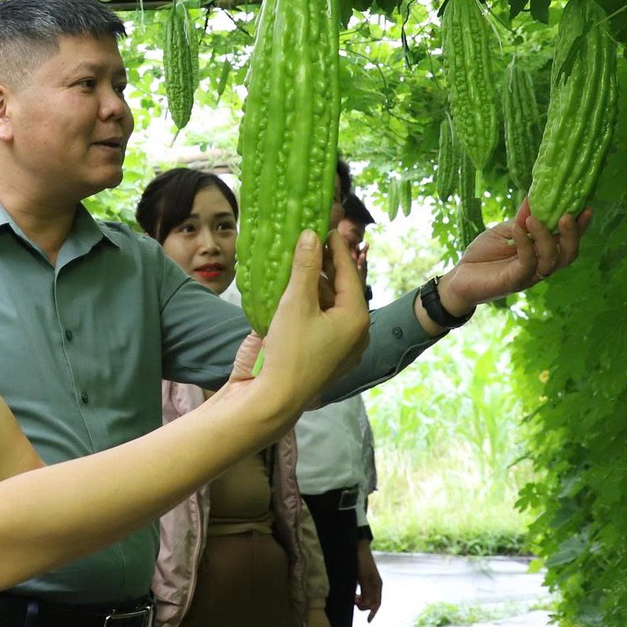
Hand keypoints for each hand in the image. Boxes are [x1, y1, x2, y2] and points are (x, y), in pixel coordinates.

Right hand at [229, 231, 368, 423]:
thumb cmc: (289, 352)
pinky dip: (304, 301)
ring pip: (326, 303)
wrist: (271, 401)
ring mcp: (335, 344)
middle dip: (323, 263)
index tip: (325, 225)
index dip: (336, 247)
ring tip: (295, 256)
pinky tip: (287, 286)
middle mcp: (351, 331)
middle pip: (339, 287)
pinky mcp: (317, 351)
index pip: (348, 273)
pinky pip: (315, 319)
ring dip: (311, 281)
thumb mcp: (296, 303)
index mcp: (356, 318)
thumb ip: (305, 267)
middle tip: (308, 237)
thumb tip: (311, 235)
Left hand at [355, 539, 382, 620]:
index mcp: (377, 585)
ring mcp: (368, 583)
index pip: (377, 603)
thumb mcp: (364, 577)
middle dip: (363, 605)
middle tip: (354, 600)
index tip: (368, 621)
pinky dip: (357, 596)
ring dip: (359, 601)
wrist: (357, 547)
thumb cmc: (361, 561)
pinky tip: (352, 594)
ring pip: (365, 598)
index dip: (373, 613)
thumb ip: (367, 591)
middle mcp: (374, 586)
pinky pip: (361, 593)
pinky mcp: (362, 580)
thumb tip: (368, 605)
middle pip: (370, 603)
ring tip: (353, 597)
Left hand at [439, 202, 592, 314]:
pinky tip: (517, 229)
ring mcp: (528, 276)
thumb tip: (534, 197)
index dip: (579, 227)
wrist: (459, 278)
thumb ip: (521, 218)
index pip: (566, 240)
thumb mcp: (504, 230)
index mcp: (541, 252)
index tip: (586, 207)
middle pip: (568, 254)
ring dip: (546, 237)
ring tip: (534, 219)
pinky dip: (525, 244)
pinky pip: (527, 263)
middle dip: (572, 235)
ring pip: (551, 261)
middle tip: (567, 216)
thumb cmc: (483, 254)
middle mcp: (540, 265)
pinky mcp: (514, 281)